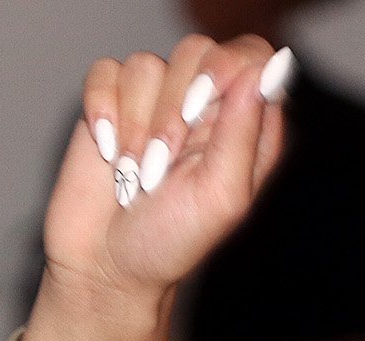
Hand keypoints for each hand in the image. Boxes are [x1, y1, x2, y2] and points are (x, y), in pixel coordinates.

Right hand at [36, 34, 290, 322]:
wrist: (104, 265)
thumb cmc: (170, 242)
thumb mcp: (221, 197)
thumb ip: (244, 132)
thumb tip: (262, 70)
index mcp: (243, 124)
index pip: (252, 57)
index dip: (229, 67)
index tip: (204, 106)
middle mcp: (202, 104)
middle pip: (196, 51)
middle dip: (174, 108)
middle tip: (163, 162)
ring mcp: (154, 100)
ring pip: (146, 65)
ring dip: (136, 125)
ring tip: (136, 174)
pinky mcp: (110, 101)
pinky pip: (105, 73)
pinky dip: (102, 110)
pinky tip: (107, 151)